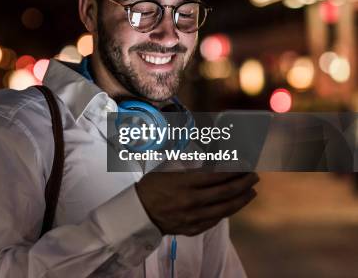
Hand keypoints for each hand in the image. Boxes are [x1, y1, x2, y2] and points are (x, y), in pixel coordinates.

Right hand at [135, 172, 257, 235]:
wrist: (138, 213)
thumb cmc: (151, 187)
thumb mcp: (169, 171)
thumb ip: (191, 169)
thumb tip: (213, 163)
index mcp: (185, 183)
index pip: (217, 175)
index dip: (234, 169)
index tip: (244, 163)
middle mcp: (192, 201)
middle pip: (226, 192)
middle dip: (243, 183)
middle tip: (253, 176)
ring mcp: (194, 217)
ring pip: (225, 209)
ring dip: (241, 199)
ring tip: (251, 192)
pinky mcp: (193, 228)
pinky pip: (215, 221)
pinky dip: (227, 212)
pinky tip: (233, 205)